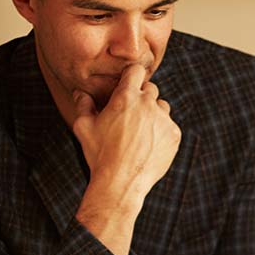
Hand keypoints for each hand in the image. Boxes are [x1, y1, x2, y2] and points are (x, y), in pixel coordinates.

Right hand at [71, 63, 180, 205]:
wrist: (120, 183)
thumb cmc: (99, 154)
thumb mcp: (84, 128)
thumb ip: (83, 105)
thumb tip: (80, 92)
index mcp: (126, 97)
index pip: (136, 70)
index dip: (131, 76)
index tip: (127, 85)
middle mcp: (148, 104)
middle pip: (150, 88)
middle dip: (141, 98)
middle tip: (130, 116)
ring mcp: (163, 120)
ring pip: (162, 107)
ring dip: (153, 114)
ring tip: (139, 132)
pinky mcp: (174, 135)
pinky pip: (169, 126)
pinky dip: (161, 132)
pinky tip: (147, 145)